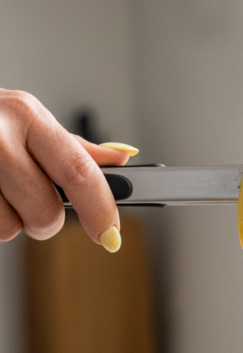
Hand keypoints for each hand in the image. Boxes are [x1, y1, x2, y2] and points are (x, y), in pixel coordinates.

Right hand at [0, 89, 137, 251]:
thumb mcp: (26, 121)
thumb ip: (72, 148)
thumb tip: (122, 158)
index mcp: (26, 115)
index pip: (78, 172)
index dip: (100, 210)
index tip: (111, 237)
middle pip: (46, 212)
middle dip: (44, 221)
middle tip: (29, 201)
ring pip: (11, 228)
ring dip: (9, 221)